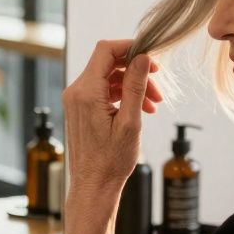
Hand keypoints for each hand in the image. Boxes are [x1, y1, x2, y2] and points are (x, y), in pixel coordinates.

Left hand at [62, 39, 162, 197]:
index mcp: (86, 92)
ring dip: (132, 85)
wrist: (93, 186)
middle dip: (135, 70)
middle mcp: (76, 92)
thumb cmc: (111, 161)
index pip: (105, 50)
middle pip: (108, 62)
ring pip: (107, 77)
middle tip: (158, 87)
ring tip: (154, 104)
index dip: (130, 47)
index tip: (151, 56)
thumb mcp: (130, 122)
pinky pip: (102, 90)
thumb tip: (143, 57)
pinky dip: (122, 95)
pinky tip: (141, 109)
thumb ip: (135, 87)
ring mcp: (75, 100)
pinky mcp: (79, 108)